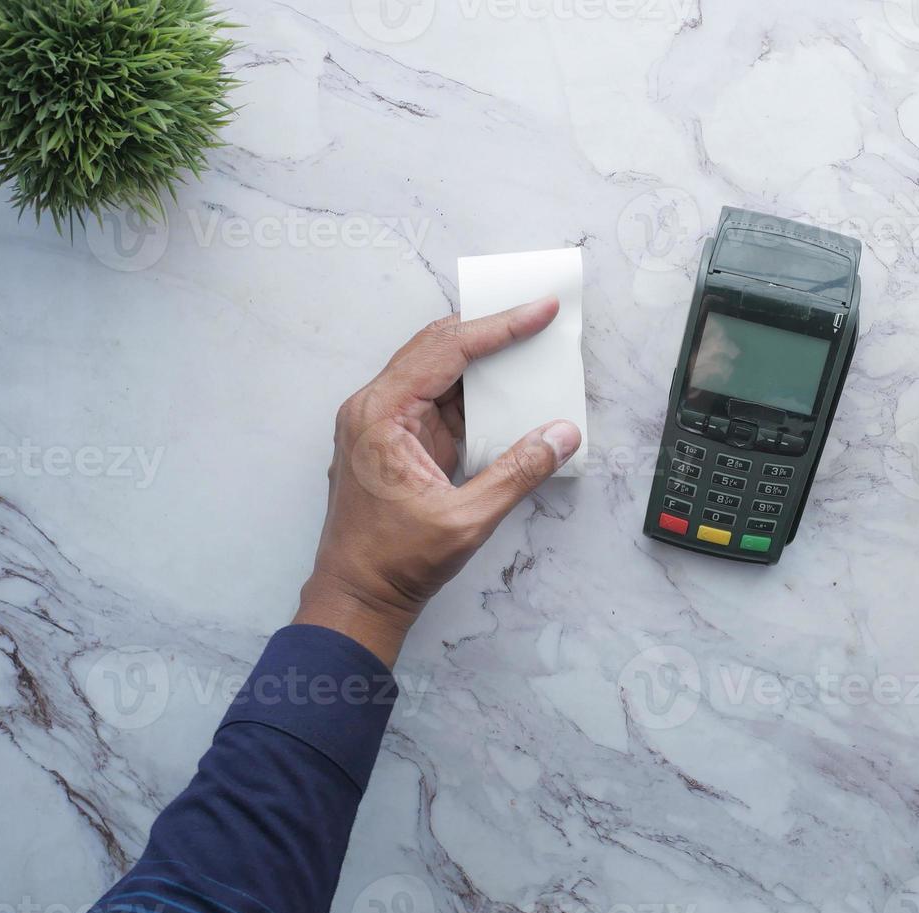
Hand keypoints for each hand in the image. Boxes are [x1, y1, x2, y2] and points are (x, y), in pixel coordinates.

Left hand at [294, 297, 580, 667]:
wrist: (357, 597)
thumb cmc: (394, 562)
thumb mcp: (466, 520)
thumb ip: (518, 473)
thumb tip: (561, 436)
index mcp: (380, 415)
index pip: (446, 351)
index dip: (499, 328)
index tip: (538, 311)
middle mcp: (376, 409)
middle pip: (438, 348)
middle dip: (490, 330)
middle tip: (537, 315)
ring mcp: (385, 425)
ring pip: (439, 372)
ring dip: (484, 362)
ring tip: (530, 346)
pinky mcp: (400, 443)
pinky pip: (441, 403)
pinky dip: (476, 396)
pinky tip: (510, 395)